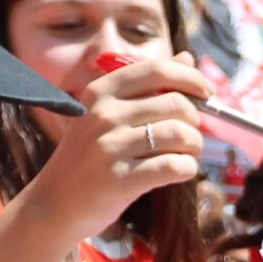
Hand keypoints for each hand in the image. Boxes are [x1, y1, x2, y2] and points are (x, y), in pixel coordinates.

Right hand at [26, 54, 208, 241]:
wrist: (55, 203)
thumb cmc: (89, 157)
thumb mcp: (108, 114)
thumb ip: (147, 87)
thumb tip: (187, 58)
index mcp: (101, 91)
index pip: (157, 70)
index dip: (191, 78)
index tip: (207, 92)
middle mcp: (104, 114)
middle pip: (176, 103)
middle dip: (195, 120)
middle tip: (191, 135)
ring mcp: (110, 146)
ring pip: (179, 134)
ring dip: (194, 146)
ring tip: (186, 154)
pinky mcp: (120, 179)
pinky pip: (174, 166)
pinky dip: (188, 168)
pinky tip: (180, 171)